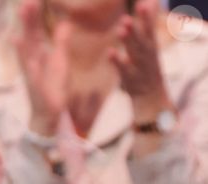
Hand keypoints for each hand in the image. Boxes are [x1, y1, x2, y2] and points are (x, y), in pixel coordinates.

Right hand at [14, 0, 70, 136]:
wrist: (50, 112)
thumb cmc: (54, 88)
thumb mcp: (61, 61)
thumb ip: (61, 42)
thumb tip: (64, 23)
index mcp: (40, 52)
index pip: (36, 29)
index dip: (35, 15)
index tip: (34, 0)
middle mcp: (32, 58)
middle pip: (30, 33)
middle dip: (29, 16)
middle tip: (27, 0)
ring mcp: (30, 69)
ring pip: (26, 44)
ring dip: (24, 28)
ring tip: (23, 11)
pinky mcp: (32, 80)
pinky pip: (26, 64)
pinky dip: (21, 53)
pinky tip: (16, 40)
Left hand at [109, 0, 168, 114]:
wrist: (151, 96)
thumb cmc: (148, 66)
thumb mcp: (150, 46)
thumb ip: (147, 26)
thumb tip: (147, 4)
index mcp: (151, 47)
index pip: (149, 31)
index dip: (146, 19)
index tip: (142, 6)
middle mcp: (146, 56)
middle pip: (140, 42)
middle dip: (134, 31)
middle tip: (126, 19)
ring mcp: (138, 68)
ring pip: (133, 54)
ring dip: (127, 43)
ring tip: (120, 31)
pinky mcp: (129, 79)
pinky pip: (123, 69)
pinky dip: (117, 61)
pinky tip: (110, 52)